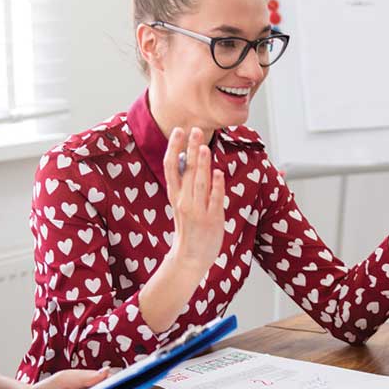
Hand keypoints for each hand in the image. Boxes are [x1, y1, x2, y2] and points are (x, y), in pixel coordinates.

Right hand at [164, 127, 224, 269]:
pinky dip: (216, 186)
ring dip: (202, 165)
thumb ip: (186, 184)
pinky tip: (218, 173)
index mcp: (175, 196)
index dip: (174, 148)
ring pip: (199, 183)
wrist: (190, 257)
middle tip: (195, 131)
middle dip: (190, 150)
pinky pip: (214, 199)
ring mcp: (197, 211)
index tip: (179, 131)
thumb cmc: (188, 228)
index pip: (171, 167)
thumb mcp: (182, 204)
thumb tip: (190, 159)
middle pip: (186, 171)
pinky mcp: (211, 220)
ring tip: (204, 147)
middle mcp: (184, 202)